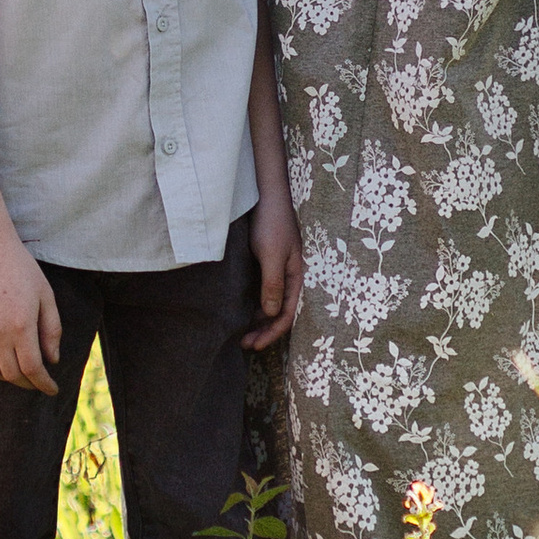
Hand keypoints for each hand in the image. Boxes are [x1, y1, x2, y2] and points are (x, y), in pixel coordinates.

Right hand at [0, 229, 63, 392]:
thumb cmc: (21, 269)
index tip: (51, 389)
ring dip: (7, 376)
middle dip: (28, 383)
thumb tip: (51, 360)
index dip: (43, 384)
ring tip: (19, 369)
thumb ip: (51, 330)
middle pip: (12, 375)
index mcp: (21, 326)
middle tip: (38, 380)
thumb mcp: (45, 296)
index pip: (33, 370)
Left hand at [245, 187, 303, 349]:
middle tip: (244, 344)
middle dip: (264, 332)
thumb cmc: (272, 223)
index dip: (272, 333)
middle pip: (279, 313)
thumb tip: (271, 313)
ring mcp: (277, 271)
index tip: (254, 345)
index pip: (287, 314)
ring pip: (270, 305)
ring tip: (241, 334)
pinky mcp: (266, 264)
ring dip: (258, 321)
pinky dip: (254, 306)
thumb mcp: (273, 255)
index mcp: (296, 277)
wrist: (266, 194)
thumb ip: (273, 284)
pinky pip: (262, 292)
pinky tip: (242, 312)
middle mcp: (289, 278)